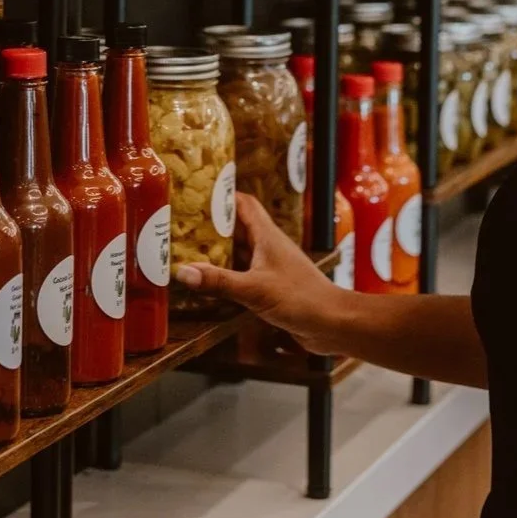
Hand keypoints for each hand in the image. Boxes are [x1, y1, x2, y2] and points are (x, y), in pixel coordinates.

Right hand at [173, 193, 350, 353]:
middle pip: (238, 227)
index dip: (222, 196)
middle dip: (213, 225)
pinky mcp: (272, 287)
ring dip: (219, 251)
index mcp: (267, 236)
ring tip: (190, 251)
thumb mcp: (254, 289)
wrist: (332, 324)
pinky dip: (228, 275)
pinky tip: (211, 283)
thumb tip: (183, 271)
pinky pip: (245, 274)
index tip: (198, 194)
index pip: (243, 204)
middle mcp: (269, 247)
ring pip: (241, 252)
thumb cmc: (302, 299)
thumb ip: (219, 281)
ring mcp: (271, 267)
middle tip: (184, 225)